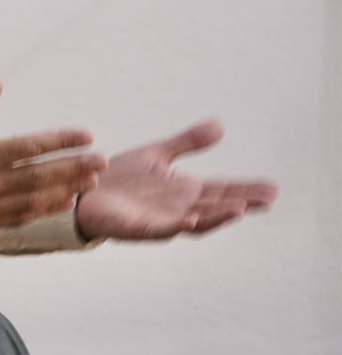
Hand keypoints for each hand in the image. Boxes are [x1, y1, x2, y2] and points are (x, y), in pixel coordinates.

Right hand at [0, 75, 106, 241]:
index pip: (29, 147)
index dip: (60, 141)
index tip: (85, 136)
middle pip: (41, 175)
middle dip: (75, 167)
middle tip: (101, 160)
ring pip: (36, 199)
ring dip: (66, 189)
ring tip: (91, 180)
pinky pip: (23, 218)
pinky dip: (46, 209)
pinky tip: (64, 201)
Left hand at [75, 120, 278, 240]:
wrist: (82, 192)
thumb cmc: (120, 178)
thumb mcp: (157, 154)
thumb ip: (187, 143)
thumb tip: (220, 125)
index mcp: (184, 191)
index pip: (221, 190)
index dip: (246, 190)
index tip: (273, 188)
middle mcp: (178, 208)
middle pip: (215, 207)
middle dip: (242, 203)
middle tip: (269, 198)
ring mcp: (160, 220)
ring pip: (194, 221)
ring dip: (216, 217)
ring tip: (239, 209)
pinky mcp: (137, 227)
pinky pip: (160, 229)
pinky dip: (175, 226)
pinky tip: (189, 220)